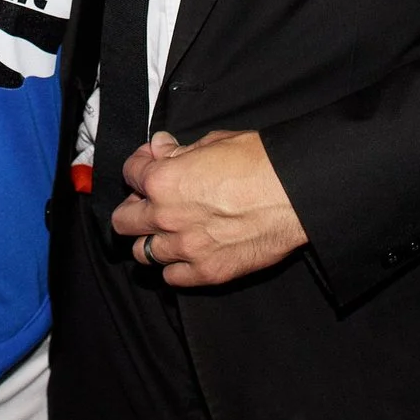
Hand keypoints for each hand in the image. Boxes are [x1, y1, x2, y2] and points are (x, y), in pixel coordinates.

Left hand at [111, 131, 307, 286]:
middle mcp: (165, 217)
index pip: (130, 174)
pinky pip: (171, 277)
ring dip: (151, 241)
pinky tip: (186, 254)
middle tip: (148, 204)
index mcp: (162, 180)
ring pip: (142, 253)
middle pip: (124, 222)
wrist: (295, 193)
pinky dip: (174, 267)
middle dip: (133, 209)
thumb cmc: (260, 163)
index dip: (139, 166)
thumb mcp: (213, 142)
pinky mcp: (208, 271)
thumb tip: (161, 147)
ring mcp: (185, 248)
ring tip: (167, 232)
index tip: (150, 165)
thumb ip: (179, 150)